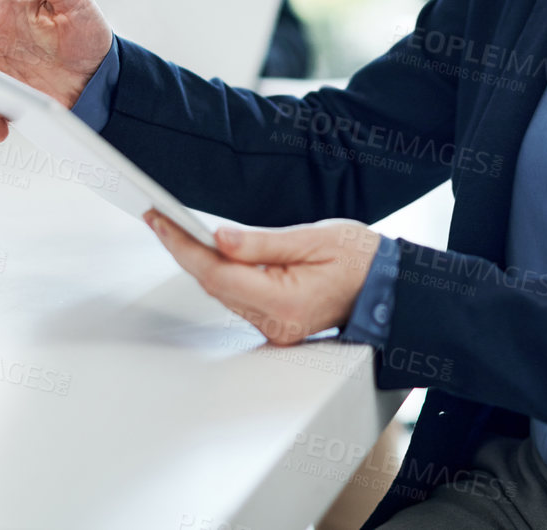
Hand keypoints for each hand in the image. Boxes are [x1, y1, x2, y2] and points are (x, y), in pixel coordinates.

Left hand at [145, 212, 382, 346]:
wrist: (389, 285)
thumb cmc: (361, 259)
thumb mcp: (314, 237)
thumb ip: (262, 242)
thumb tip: (219, 237)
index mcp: (286, 302)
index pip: (219, 274)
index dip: (185, 247)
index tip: (162, 221)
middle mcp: (276, 323)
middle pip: (214, 285)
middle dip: (183, 250)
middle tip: (158, 217)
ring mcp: (275, 328)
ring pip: (222, 291)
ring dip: (198, 260)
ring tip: (174, 227)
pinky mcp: (275, 323)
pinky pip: (236, 296)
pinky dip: (218, 271)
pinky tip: (206, 249)